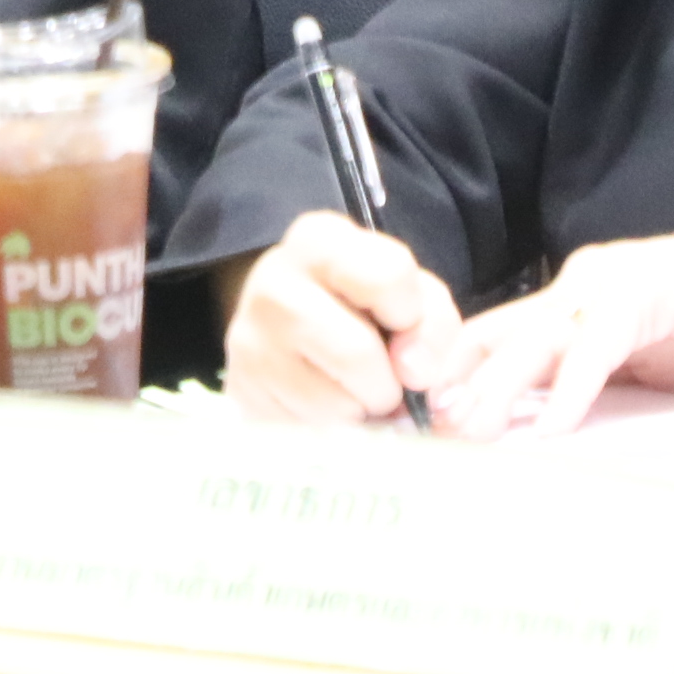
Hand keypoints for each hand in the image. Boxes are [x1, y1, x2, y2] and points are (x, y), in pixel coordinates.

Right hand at [221, 210, 476, 425]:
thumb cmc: (364, 309)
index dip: (412, 314)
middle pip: (357, 354)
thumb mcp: (411, 294)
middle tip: (386, 379)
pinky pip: (309, 433)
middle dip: (387, 382)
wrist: (294, 334)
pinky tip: (329, 408)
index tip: (403, 325)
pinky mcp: (242, 393)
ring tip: (354, 393)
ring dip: (361, 412)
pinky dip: (334, 432)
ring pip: (333, 404)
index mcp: (318, 241)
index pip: (388, 275)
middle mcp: (272, 284)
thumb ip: (432, 324)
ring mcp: (248, 342)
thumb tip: (414, 376)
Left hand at [433, 221, 673, 436]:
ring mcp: (613, 284)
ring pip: (537, 340)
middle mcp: (583, 282)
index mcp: (577, 294)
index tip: (429, 415)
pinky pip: (596, 349)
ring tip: (471, 431)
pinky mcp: (647, 296)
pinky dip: (571, 389)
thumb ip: (593, 379)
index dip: (463, 371)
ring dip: (500, 389)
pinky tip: (550, 426)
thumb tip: (539, 421)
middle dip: (461, 381)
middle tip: (428, 428)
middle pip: (504, 334)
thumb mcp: (643, 362)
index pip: (502, 331)